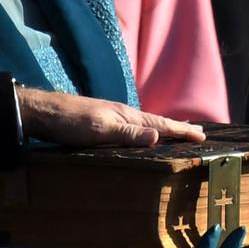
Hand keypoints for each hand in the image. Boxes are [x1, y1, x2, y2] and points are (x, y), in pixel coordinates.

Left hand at [16, 88, 206, 146]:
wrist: (45, 112)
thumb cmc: (72, 121)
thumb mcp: (101, 130)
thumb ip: (128, 133)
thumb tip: (159, 134)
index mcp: (127, 115)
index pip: (161, 123)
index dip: (181, 130)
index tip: (203, 135)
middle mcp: (122, 114)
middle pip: (156, 122)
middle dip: (177, 128)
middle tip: (197, 132)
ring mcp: (111, 117)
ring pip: (144, 124)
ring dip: (161, 129)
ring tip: (174, 133)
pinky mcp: (100, 123)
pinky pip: (131, 128)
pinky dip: (144, 132)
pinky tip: (139, 136)